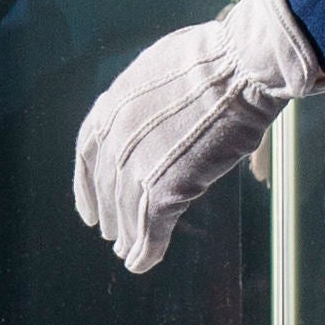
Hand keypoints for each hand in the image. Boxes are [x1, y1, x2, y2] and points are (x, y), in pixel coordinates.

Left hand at [74, 0, 324, 272]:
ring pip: (125, 212)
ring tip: (128, 254)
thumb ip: (154, 96)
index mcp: (112, 104)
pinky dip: (146, 250)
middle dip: (108, 212)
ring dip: (127, 237)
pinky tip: (143, 263)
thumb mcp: (164, 69)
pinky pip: (149, 229)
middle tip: (111, 235)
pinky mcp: (162, 190)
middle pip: (105, 186)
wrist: (237, 68)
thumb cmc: (216, 60)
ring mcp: (136, 165)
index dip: (86, 183)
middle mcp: (115, 137)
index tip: (88, 206)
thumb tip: (162, 103)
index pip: (88, 151)